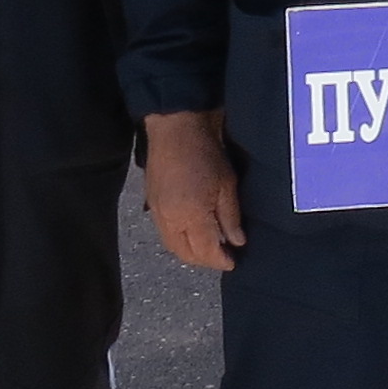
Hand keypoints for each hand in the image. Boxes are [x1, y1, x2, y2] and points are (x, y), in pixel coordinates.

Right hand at [142, 109, 246, 270]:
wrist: (175, 127)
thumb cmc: (204, 151)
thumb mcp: (226, 185)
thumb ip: (230, 218)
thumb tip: (236, 241)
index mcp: (190, 216)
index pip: (205, 252)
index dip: (220, 260)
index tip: (233, 262)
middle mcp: (169, 220)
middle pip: (186, 254)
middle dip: (204, 260)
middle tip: (222, 256)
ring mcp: (157, 212)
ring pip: (172, 245)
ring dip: (190, 251)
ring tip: (208, 246)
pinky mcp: (151, 202)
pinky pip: (163, 231)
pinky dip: (178, 238)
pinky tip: (191, 231)